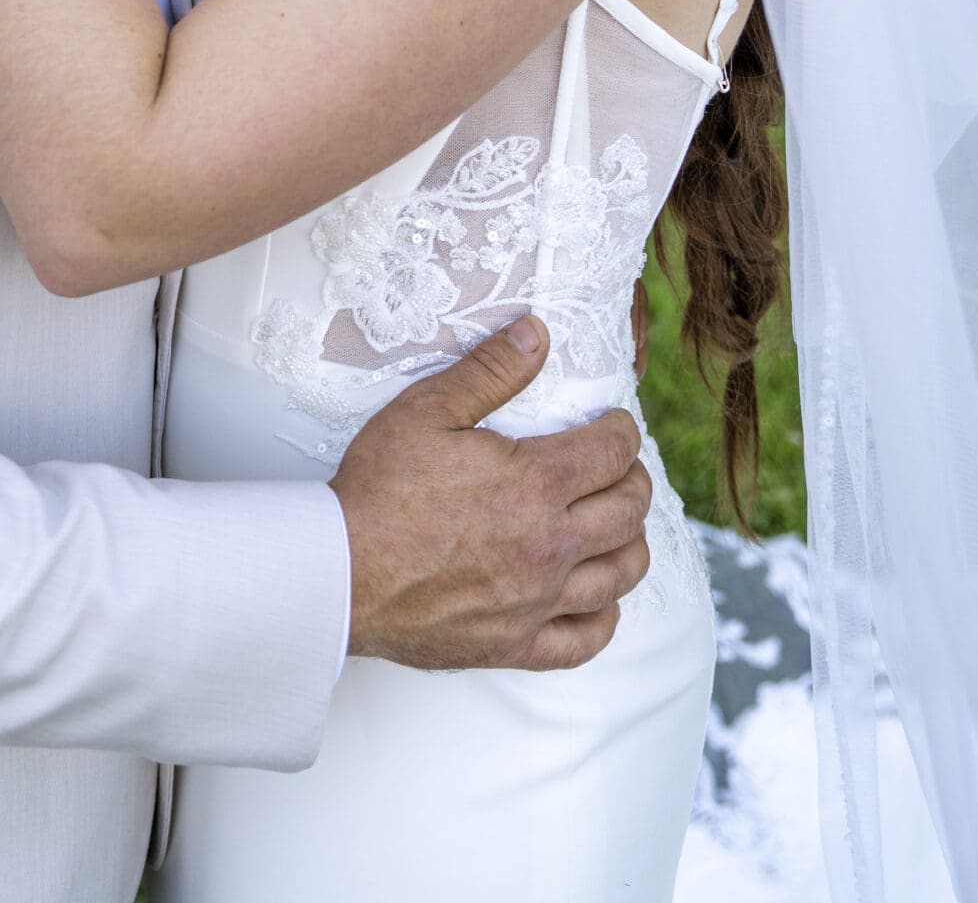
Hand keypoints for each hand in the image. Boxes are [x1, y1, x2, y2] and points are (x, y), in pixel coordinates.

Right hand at [331, 316, 651, 671]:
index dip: (623, 432)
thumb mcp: (427, 411)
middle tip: (623, 468)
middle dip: (636, 481)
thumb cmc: (380, 489)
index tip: (616, 425)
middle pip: (628, 512)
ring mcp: (538, 601)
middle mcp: (550, 545)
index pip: (612, 453)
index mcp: (535, 483)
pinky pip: (587, 639)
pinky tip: (600, 598)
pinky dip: (606, 617)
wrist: (341, 573)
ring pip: (621, 575)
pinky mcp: (517, 644)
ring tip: (620, 524)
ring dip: (632, 543)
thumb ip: (489, 370)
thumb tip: (538, 332)